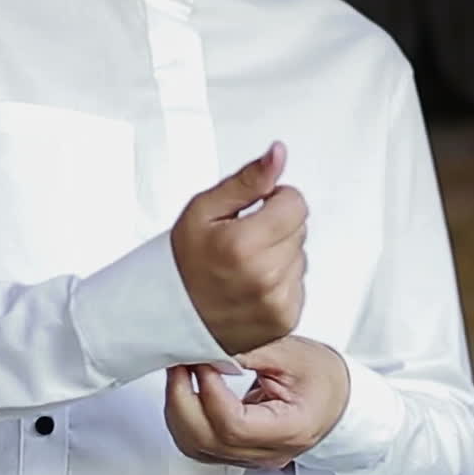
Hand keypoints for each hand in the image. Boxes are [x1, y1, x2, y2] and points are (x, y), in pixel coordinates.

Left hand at [164, 336, 349, 469]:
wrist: (338, 397)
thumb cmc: (322, 376)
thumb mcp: (291, 353)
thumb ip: (248, 350)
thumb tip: (207, 344)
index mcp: (289, 431)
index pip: (233, 425)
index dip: (209, 391)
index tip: (203, 361)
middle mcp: (267, 453)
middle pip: (206, 440)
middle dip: (181, 398)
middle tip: (179, 362)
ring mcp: (250, 457)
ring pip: (195, 446)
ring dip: (178, 408)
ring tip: (180, 372)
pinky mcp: (237, 451)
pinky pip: (197, 444)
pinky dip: (183, 417)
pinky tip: (185, 389)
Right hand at [171, 142, 307, 354]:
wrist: (172, 313)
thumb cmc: (185, 261)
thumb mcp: (205, 209)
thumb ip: (248, 180)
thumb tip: (278, 154)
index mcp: (243, 244)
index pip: (295, 203)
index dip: (273, 201)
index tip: (251, 214)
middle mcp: (265, 277)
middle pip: (300, 228)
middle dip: (275, 228)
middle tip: (241, 242)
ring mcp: (277, 302)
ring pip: (300, 257)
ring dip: (279, 257)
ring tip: (245, 266)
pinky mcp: (284, 320)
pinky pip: (299, 286)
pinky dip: (280, 283)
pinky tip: (253, 286)